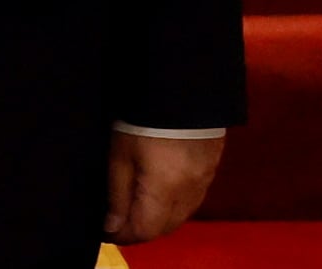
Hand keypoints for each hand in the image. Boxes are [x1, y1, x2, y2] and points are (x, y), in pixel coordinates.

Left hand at [107, 131, 224, 244]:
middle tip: (122, 219)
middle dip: (142, 229)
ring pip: (183, 215)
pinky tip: (165, 191)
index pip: (144, 230)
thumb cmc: (145, 121)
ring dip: (161, 217)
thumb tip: (112, 227)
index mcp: (165, 189)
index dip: (123, 235)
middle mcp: (189, 189)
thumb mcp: (120, 158)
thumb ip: (117, 197)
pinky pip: (195, 198)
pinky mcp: (213, 165)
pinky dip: (178, 203)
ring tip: (142, 204)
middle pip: (165, 227)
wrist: (184, 86)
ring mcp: (205, 178)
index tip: (108, 227)